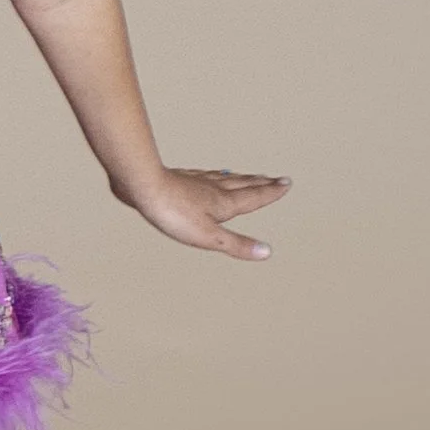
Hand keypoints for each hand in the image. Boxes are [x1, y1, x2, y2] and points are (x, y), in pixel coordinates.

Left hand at [119, 167, 291, 259]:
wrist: (142, 186)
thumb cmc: (173, 213)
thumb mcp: (208, 236)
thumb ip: (237, 245)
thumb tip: (267, 253)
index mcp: (224, 203)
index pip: (254, 197)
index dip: (271, 192)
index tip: (286, 183)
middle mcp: (214, 189)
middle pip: (243, 185)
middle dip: (261, 183)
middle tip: (276, 178)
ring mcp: (196, 182)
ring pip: (225, 179)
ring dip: (241, 179)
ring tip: (250, 176)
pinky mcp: (179, 180)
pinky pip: (205, 176)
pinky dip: (215, 176)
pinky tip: (209, 177)